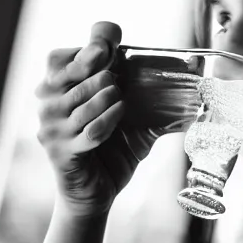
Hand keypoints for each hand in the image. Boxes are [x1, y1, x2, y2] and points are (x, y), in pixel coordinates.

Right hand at [35, 22, 146, 216]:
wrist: (95, 191)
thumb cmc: (110, 147)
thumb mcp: (123, 111)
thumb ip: (140, 84)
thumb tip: (194, 65)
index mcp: (54, 91)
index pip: (58, 59)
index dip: (83, 51)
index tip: (107, 50)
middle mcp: (47, 108)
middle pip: (73, 77)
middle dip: (104, 76)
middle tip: (118, 84)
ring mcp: (51, 130)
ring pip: (82, 103)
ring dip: (109, 98)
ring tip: (121, 100)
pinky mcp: (62, 153)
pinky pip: (91, 131)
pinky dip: (110, 121)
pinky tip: (121, 115)